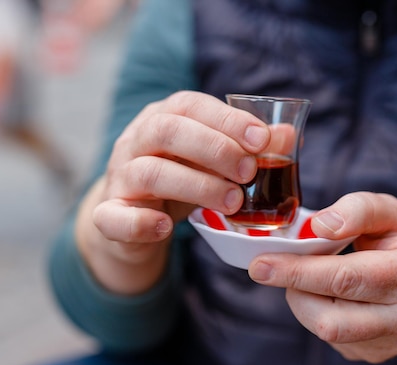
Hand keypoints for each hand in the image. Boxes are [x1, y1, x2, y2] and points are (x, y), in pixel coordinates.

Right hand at [77, 91, 269, 293]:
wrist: (132, 219)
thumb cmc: (180, 180)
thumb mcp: (212, 161)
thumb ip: (245, 148)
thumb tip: (287, 135)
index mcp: (162, 118)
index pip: (189, 105)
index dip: (227, 119)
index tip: (262, 140)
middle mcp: (136, 141)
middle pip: (167, 131)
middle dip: (214, 149)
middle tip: (249, 172)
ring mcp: (119, 177)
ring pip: (148, 172)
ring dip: (195, 185)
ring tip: (232, 202)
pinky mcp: (108, 215)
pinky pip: (113, 216)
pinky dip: (139, 222)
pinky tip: (164, 228)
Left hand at [248, 192, 396, 362]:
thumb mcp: (394, 211)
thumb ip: (357, 209)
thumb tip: (318, 226)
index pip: (345, 278)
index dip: (297, 272)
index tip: (259, 265)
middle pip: (328, 318)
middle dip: (294, 288)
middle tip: (283, 263)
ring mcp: (389, 344)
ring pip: (324, 329)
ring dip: (303, 298)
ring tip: (313, 274)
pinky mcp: (372, 355)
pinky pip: (329, 337)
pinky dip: (317, 310)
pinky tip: (330, 293)